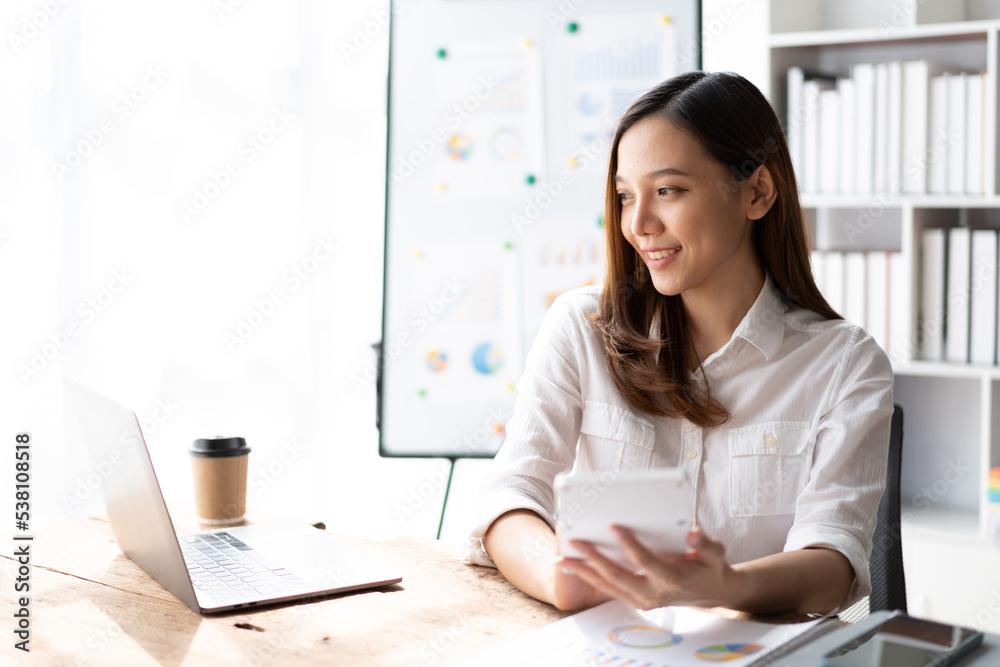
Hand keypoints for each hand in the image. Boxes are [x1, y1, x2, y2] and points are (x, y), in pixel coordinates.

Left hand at [557, 525, 743, 610]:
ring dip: (584, 572)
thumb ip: (705, 544)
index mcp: (672, 580)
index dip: (629, 545)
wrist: (712, 591)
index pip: (645, 562)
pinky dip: (590, 578)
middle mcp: (655, 594)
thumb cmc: (710, 567)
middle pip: (618, 576)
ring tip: (562, 559)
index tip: (614, 526)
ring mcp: (644, 600)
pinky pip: (610, 589)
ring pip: (609, 585)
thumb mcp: (715, 553)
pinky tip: (573, 568)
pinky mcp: (636, 600)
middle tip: (576, 541)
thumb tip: (693, 533)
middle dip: (595, 559)